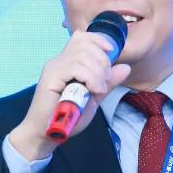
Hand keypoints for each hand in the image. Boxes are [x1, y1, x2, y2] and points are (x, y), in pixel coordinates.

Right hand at [9, 31, 130, 160]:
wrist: (46, 135)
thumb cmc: (68, 118)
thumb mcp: (94, 98)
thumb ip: (107, 83)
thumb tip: (125, 67)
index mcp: (67, 63)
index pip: (82, 38)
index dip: (98, 40)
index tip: (111, 52)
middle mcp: (59, 61)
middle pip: (85, 43)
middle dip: (102, 61)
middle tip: (103, 83)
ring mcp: (54, 67)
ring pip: (83, 55)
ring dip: (97, 72)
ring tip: (97, 90)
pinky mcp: (51, 77)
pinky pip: (76, 67)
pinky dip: (90, 78)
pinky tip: (92, 91)